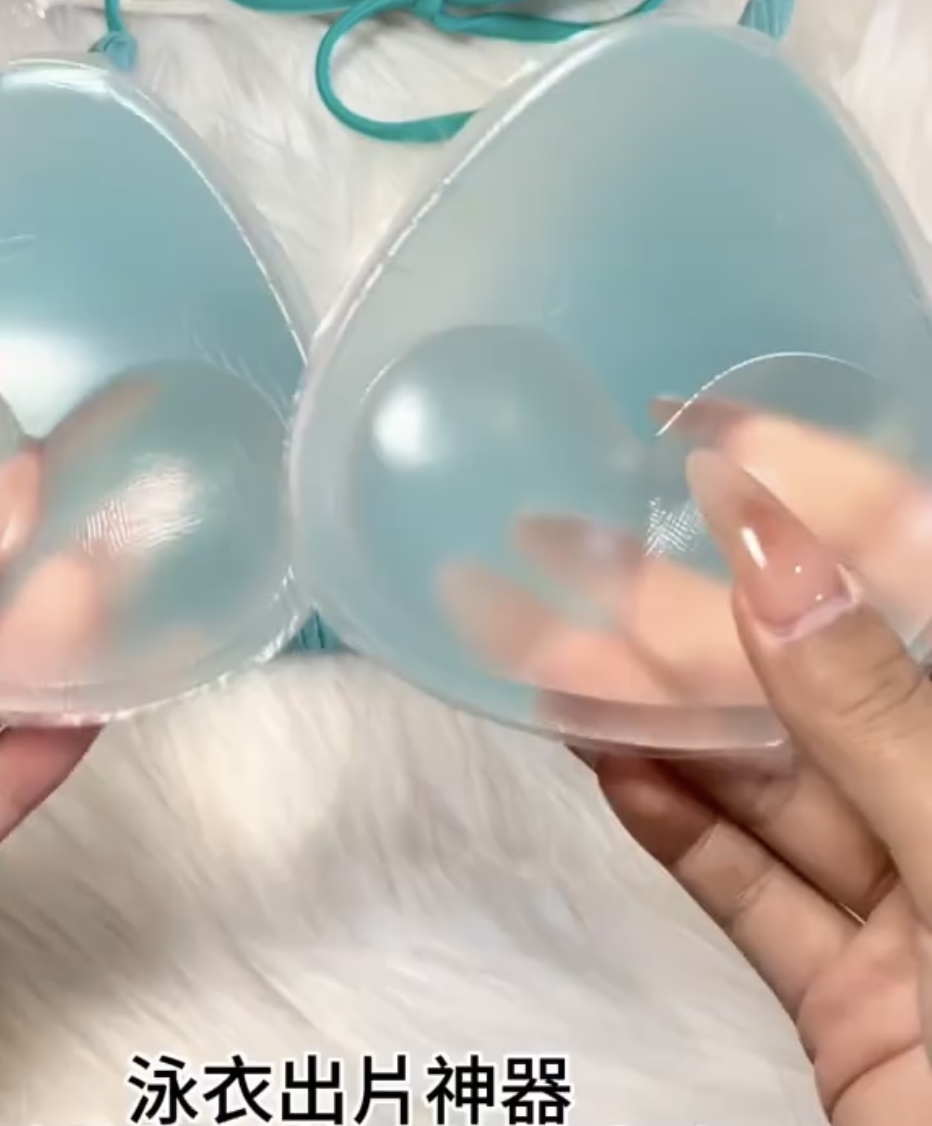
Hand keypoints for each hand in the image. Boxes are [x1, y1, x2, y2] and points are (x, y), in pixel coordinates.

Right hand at [446, 405, 931, 1121]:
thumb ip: (879, 724)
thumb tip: (777, 555)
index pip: (926, 605)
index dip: (841, 510)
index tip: (725, 440)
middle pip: (833, 704)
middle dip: (707, 634)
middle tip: (594, 554)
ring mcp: (916, 927)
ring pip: (776, 799)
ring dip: (662, 728)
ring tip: (556, 650)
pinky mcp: (850, 1010)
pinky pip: (751, 898)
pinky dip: (675, 831)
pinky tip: (603, 759)